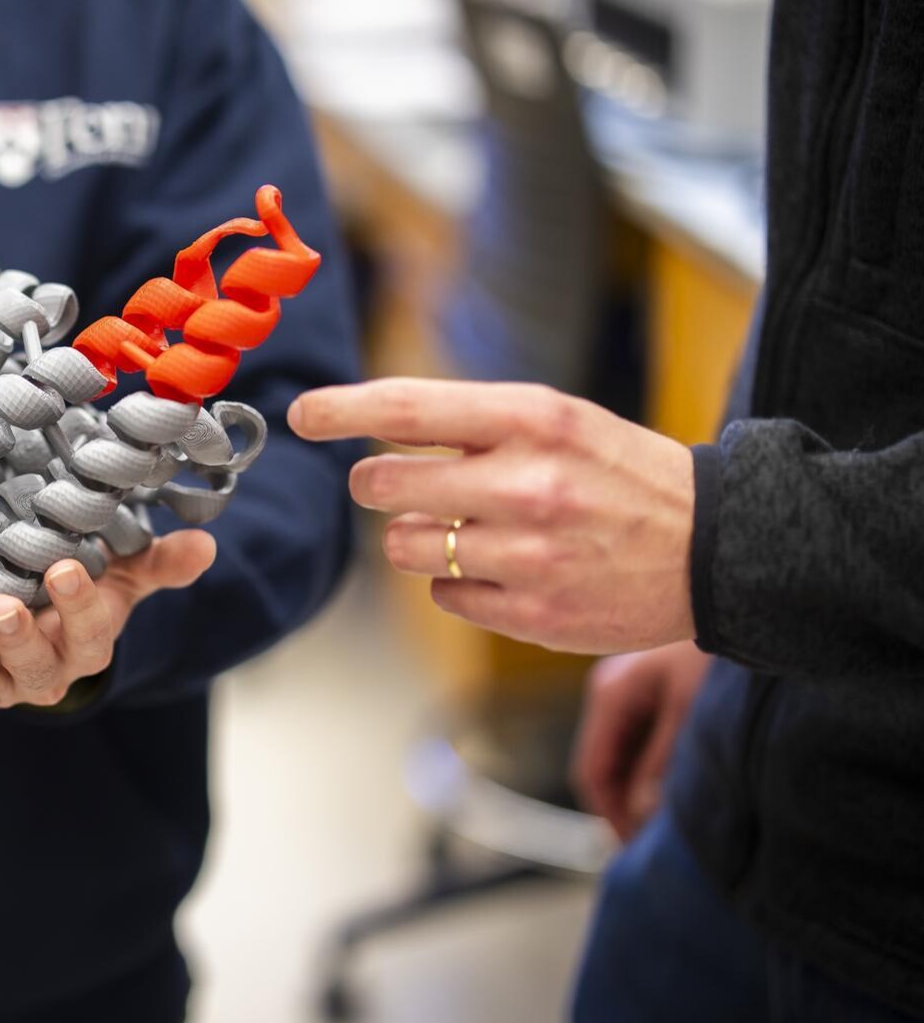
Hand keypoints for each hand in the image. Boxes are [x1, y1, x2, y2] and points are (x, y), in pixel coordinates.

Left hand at [0, 531, 216, 710]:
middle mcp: (52, 668)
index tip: (64, 569)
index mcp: (90, 641)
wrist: (55, 628)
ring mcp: (10, 682)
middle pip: (40, 664)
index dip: (79, 604)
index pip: (91, 628)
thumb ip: (162, 563)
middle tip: (0, 608)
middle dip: (20, 639)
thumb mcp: (128, 575)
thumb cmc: (93, 591)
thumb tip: (205, 544)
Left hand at [289, 379, 696, 654]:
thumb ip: (472, 422)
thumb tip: (375, 426)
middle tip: (401, 485)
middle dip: (378, 485)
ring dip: (417, 538)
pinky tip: (506, 567)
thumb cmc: (621, 475)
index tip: (303, 414)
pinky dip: (458, 581)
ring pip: (403, 547)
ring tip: (470, 528)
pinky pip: (443, 594)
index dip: (341, 410)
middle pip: (383, 485)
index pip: (407, 408)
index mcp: (533, 421)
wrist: (717, 547)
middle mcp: (528, 485)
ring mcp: (529, 556)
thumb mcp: (560, 420)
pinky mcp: (532, 613)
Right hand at [572, 641, 712, 840]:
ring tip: (672, 819)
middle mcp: (610, 689)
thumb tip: (642, 815)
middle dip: (626, 805)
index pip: (592, 772)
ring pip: (623, 753)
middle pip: (605, 764)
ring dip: (642, 787)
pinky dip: (653, 766)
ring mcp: (629, 686)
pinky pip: (641, 737)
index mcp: (609, 694)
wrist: (737, 598)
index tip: (638, 849)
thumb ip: (662, 765)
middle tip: (656, 843)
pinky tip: (679, 783)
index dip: (612, 816)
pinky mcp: (652, 685)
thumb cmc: (717, 651)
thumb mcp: (690, 711)